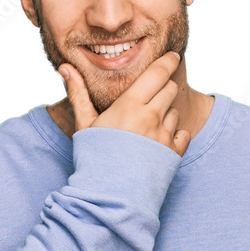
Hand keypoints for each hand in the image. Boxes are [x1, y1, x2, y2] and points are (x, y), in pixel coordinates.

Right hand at [58, 51, 191, 156]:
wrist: (108, 194)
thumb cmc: (94, 158)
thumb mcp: (85, 124)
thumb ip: (79, 93)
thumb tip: (66, 67)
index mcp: (130, 105)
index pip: (157, 73)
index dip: (167, 61)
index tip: (171, 56)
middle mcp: (151, 117)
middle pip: (169, 89)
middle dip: (163, 88)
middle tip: (151, 97)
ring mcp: (164, 136)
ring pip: (175, 112)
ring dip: (166, 113)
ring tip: (146, 128)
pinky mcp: (174, 154)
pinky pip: (183, 134)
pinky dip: (175, 135)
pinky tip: (158, 142)